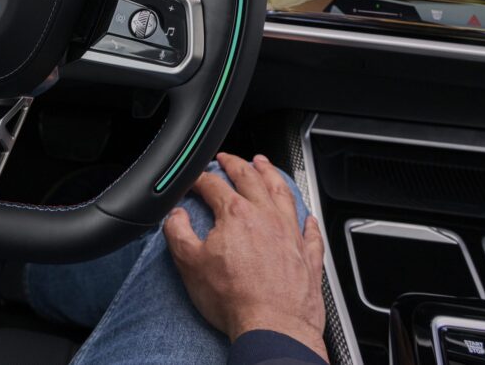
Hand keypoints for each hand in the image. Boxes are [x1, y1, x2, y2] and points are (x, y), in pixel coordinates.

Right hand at [163, 152, 327, 359]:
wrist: (273, 326)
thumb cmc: (234, 299)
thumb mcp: (190, 264)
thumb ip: (178, 233)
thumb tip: (175, 217)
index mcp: (236, 214)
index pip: (214, 185)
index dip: (201, 178)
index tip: (195, 179)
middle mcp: (266, 216)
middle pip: (251, 178)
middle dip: (237, 164)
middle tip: (228, 158)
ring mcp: (290, 233)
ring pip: (282, 193)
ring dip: (271, 175)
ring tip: (265, 166)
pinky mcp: (308, 255)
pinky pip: (310, 229)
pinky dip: (307, 219)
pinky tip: (306, 216)